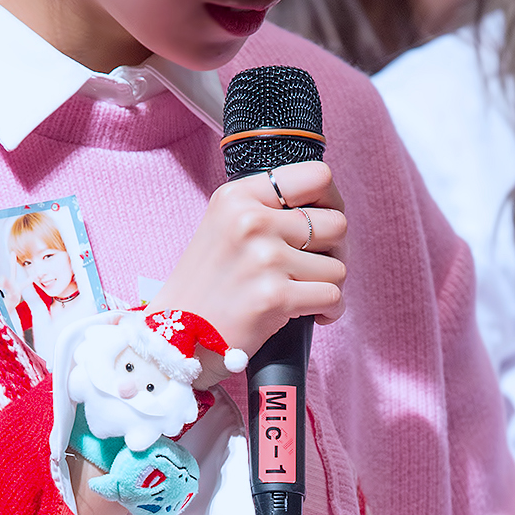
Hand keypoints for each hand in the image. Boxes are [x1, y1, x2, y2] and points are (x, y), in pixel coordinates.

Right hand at [147, 159, 346, 364]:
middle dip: (336, 250)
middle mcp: (251, 221)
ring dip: (329, 285)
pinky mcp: (275, 297)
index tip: (324, 224)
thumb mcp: (224, 226)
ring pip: (338, 267)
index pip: (318, 176)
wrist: (175, 337)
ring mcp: (264, 258)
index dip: (331, 202)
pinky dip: (331, 311)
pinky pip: (334, 297)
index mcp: (238, 196)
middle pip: (336, 224)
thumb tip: (328, 209)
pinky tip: (313, 314)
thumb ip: (268, 210)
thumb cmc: (208, 286)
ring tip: (305, 295)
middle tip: (316, 268)